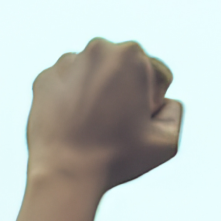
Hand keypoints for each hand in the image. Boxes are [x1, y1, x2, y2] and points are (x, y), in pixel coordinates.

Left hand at [4, 40, 181, 220]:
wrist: (64, 172)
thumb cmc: (117, 158)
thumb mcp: (168, 141)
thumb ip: (175, 111)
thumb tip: (163, 100)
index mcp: (132, 55)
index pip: (158, 76)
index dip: (153, 104)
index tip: (137, 123)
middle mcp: (98, 48)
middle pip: (125, 70)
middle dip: (126, 91)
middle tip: (116, 126)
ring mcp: (67, 62)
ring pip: (95, 76)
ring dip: (98, 95)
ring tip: (93, 128)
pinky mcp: (44, 78)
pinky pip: (68, 86)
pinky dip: (73, 101)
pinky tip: (74, 126)